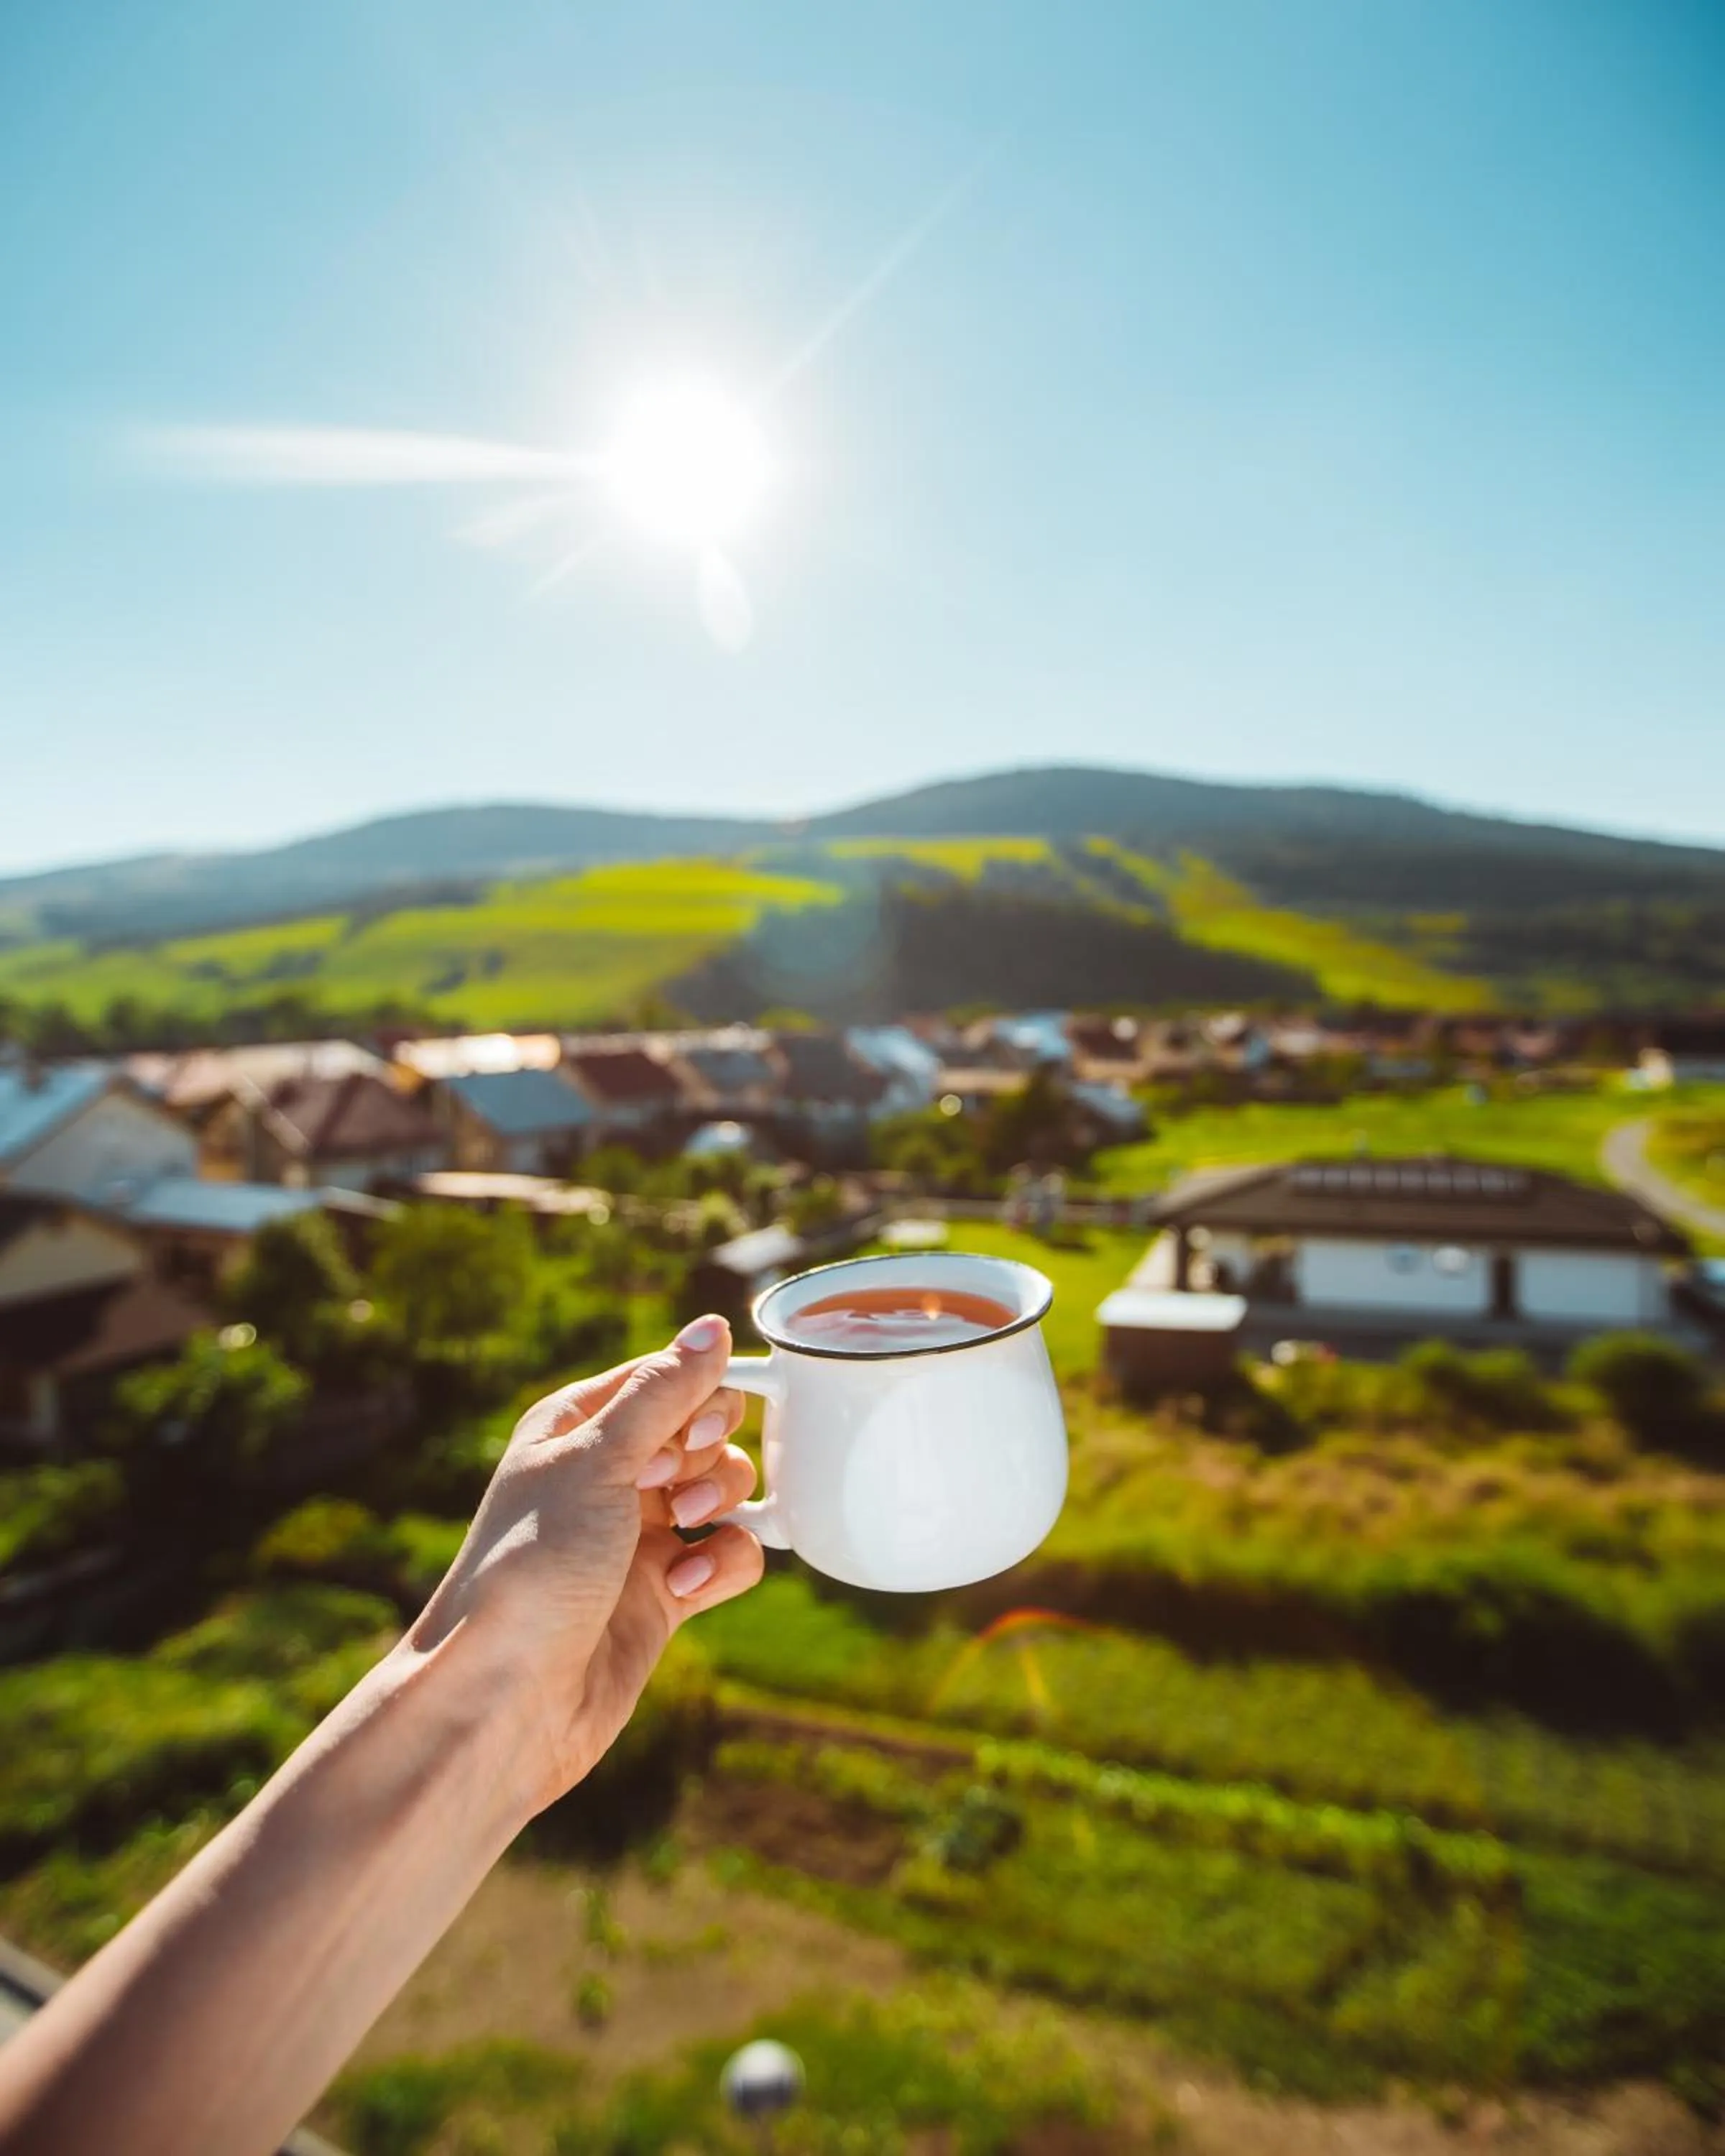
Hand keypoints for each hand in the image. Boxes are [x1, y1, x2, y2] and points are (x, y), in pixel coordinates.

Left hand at [408, 1314, 762, 1818]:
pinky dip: (719, 1567)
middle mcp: (610, 1474)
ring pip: (725, 1490)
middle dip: (708, 1455)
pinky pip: (728, 1555)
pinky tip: (681, 1590)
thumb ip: (664, 1392)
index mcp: (579, 1426)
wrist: (505, 1699)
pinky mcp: (663, 1593)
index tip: (693, 1433)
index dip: (699, 1398)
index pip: (670, 1377)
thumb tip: (714, 1325)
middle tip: (671, 1494)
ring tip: (676, 1538)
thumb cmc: (533, 1566)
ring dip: (719, 1508)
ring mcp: (638, 1534)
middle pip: (706, 1430)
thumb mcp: (597, 1462)